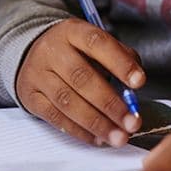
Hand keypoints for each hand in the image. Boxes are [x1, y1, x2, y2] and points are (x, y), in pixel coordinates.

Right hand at [16, 19, 144, 145]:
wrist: (32, 53)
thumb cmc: (74, 52)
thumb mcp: (94, 45)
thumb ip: (119, 59)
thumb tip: (134, 88)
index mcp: (72, 32)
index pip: (97, 43)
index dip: (119, 63)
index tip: (139, 82)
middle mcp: (52, 50)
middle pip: (81, 78)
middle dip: (110, 104)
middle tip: (132, 122)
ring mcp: (37, 74)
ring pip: (68, 102)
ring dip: (97, 123)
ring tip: (118, 137)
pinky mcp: (30, 97)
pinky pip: (55, 117)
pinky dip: (80, 131)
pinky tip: (98, 138)